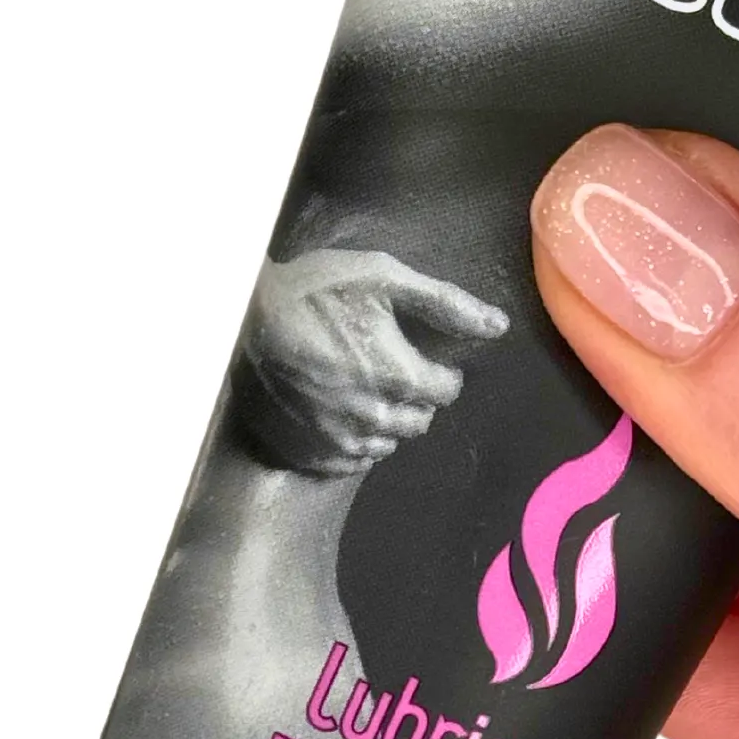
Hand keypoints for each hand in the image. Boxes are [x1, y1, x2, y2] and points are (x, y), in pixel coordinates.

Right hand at [233, 247, 506, 472]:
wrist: (240, 318)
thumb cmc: (315, 291)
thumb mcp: (383, 278)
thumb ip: (445, 303)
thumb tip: (499, 326)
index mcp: (398, 376)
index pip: (445, 391)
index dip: (439, 372)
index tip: (423, 356)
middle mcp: (374, 417)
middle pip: (419, 421)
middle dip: (415, 397)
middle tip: (390, 368)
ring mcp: (339, 439)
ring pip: (386, 443)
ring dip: (385, 420)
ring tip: (363, 388)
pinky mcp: (310, 452)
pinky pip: (350, 460)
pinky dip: (353, 439)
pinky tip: (337, 410)